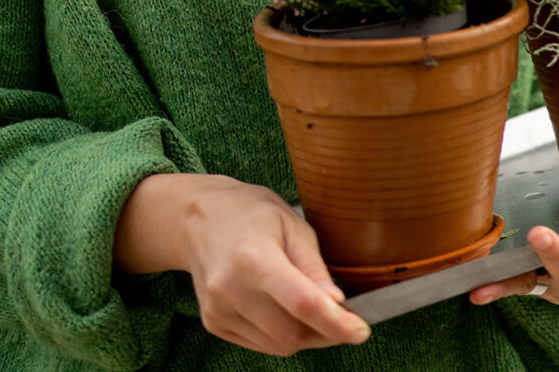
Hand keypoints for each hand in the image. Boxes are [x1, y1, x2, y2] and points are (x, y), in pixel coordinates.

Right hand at [116, 173, 370, 356]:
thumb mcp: (293, 225)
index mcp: (253, 259)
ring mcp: (217, 310)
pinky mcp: (212, 323)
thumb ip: (314, 267)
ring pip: (277, 345)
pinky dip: (283, 336)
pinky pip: (260, 344)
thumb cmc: (251, 214)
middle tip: (346, 317)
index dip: (337, 322)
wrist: (197, 219)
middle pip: (290, 333)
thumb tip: (337, 302)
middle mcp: (229, 289)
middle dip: (326, 332)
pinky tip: (290, 313)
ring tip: (319, 312)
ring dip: (307, 337)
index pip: (302, 304)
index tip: (361, 330)